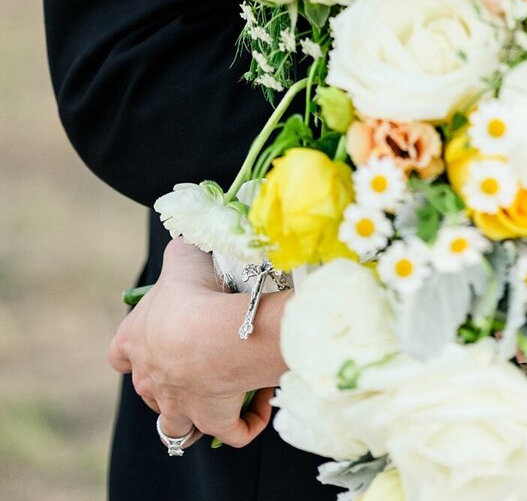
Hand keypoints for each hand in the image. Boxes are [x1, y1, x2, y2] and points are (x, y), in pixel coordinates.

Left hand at [108, 239, 286, 448]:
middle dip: (172, 380)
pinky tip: (260, 403)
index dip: (135, 349)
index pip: (120, 354)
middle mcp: (151, 380)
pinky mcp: (212, 419)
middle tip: (206, 354)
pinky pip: (230, 433)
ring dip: (197, 412)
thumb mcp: (182, 256)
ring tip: (224, 389)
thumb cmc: (193, 291)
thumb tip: (190, 240)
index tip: (157, 338)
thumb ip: (181, 252)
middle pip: (150, 392)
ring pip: (177, 425)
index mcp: (136, 340)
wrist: (215, 331)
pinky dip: (245, 423)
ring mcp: (179, 406)